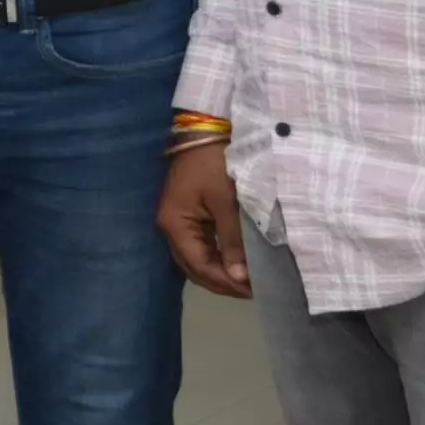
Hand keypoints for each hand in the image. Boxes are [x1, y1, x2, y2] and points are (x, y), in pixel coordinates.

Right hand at [155, 133, 248, 296]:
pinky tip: (234, 263)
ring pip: (195, 259)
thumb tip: (239, 277)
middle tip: (253, 291)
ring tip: (246, 281)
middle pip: (193, 267)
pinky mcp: (185, 216)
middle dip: (222, 283)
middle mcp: (169, 228)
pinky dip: (216, 259)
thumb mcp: (226, 202)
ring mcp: (175, 222)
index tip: (254, 290)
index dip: (226, 282)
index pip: (199, 265)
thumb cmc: (215, 164)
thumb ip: (232, 240)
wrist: (203, 132)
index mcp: (175, 224)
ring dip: (218, 273)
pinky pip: (198, 247)